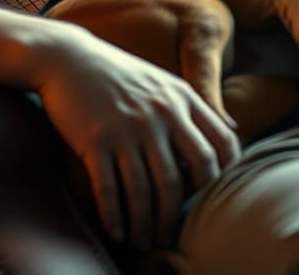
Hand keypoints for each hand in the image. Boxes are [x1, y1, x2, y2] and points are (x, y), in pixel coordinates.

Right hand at [33, 23, 240, 248]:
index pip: (220, 144)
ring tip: (144, 240)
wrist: (69, 58)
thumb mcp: (163, 82)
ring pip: (147, 190)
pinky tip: (117, 231)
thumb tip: (230, 132)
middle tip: (173, 232)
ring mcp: (127, 126)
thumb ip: (193, 107)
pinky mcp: (95, 139)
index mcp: (181, 98)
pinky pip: (110, 189)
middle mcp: (159, 112)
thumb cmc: (119, 74)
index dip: (222, 177)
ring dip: (146, 224)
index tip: (211, 200)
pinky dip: (115, 216)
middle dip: (182, 212)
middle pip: (187, 175)